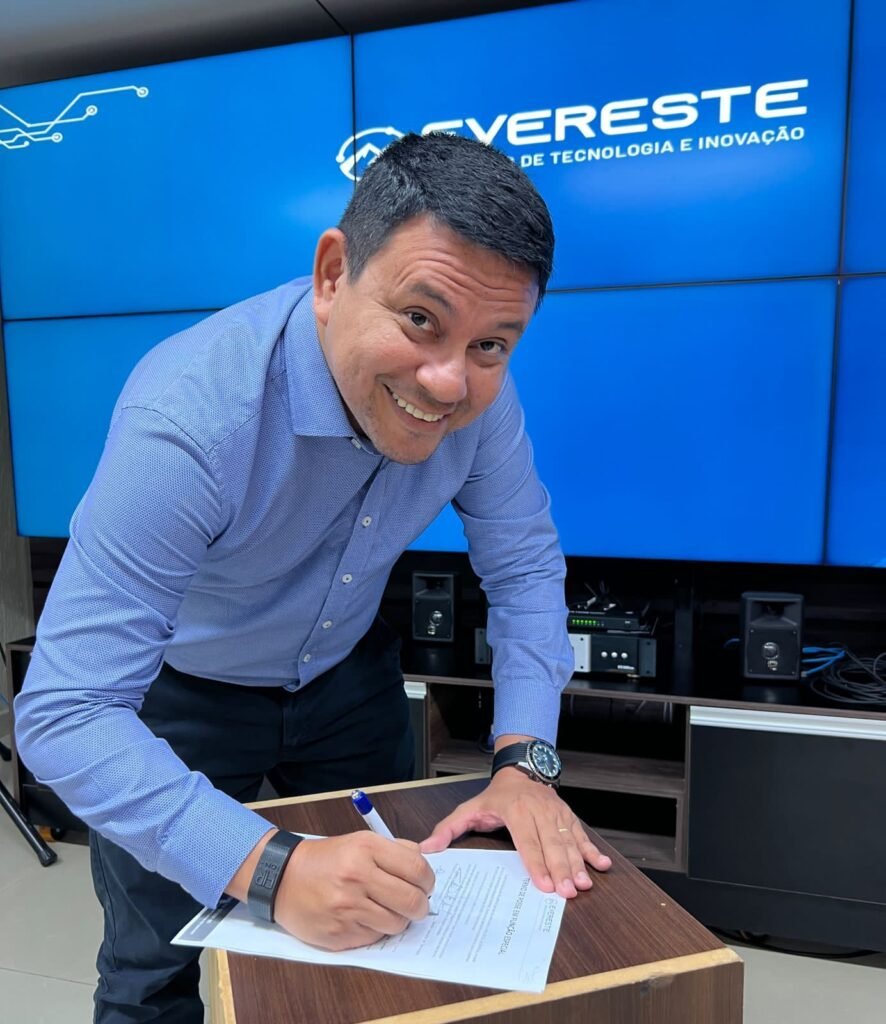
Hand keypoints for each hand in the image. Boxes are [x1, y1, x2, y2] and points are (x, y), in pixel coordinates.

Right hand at [272, 832, 435, 950]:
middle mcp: (358, 877)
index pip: (417, 868)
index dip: (428, 880)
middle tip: (415, 903)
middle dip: (420, 905)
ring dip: (397, 919)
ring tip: (386, 909)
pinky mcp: (339, 934)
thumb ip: (394, 850)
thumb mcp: (359, 841)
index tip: (425, 884)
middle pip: (412, 901)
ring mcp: (348, 909)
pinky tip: (364, 918)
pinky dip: (375, 930)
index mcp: (366, 849)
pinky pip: (374, 938)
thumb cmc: (325, 859)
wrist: (282, 878)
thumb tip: (425, 863)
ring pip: (396, 924)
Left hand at [420, 769, 610, 897]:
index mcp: (515, 810)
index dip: (536, 863)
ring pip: (568, 840)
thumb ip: (449, 828)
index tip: (543, 885)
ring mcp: (556, 812)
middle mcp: (539, 809)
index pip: (527, 840)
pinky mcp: (568, 815)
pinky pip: (581, 834)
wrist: (521, 770)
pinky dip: (593, 850)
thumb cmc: (496, 796)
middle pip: (552, 843)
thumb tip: (427, 847)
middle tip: (568, 892)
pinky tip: (602, 865)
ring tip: (584, 884)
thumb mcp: (469, 808)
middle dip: (561, 869)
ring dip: (578, 863)